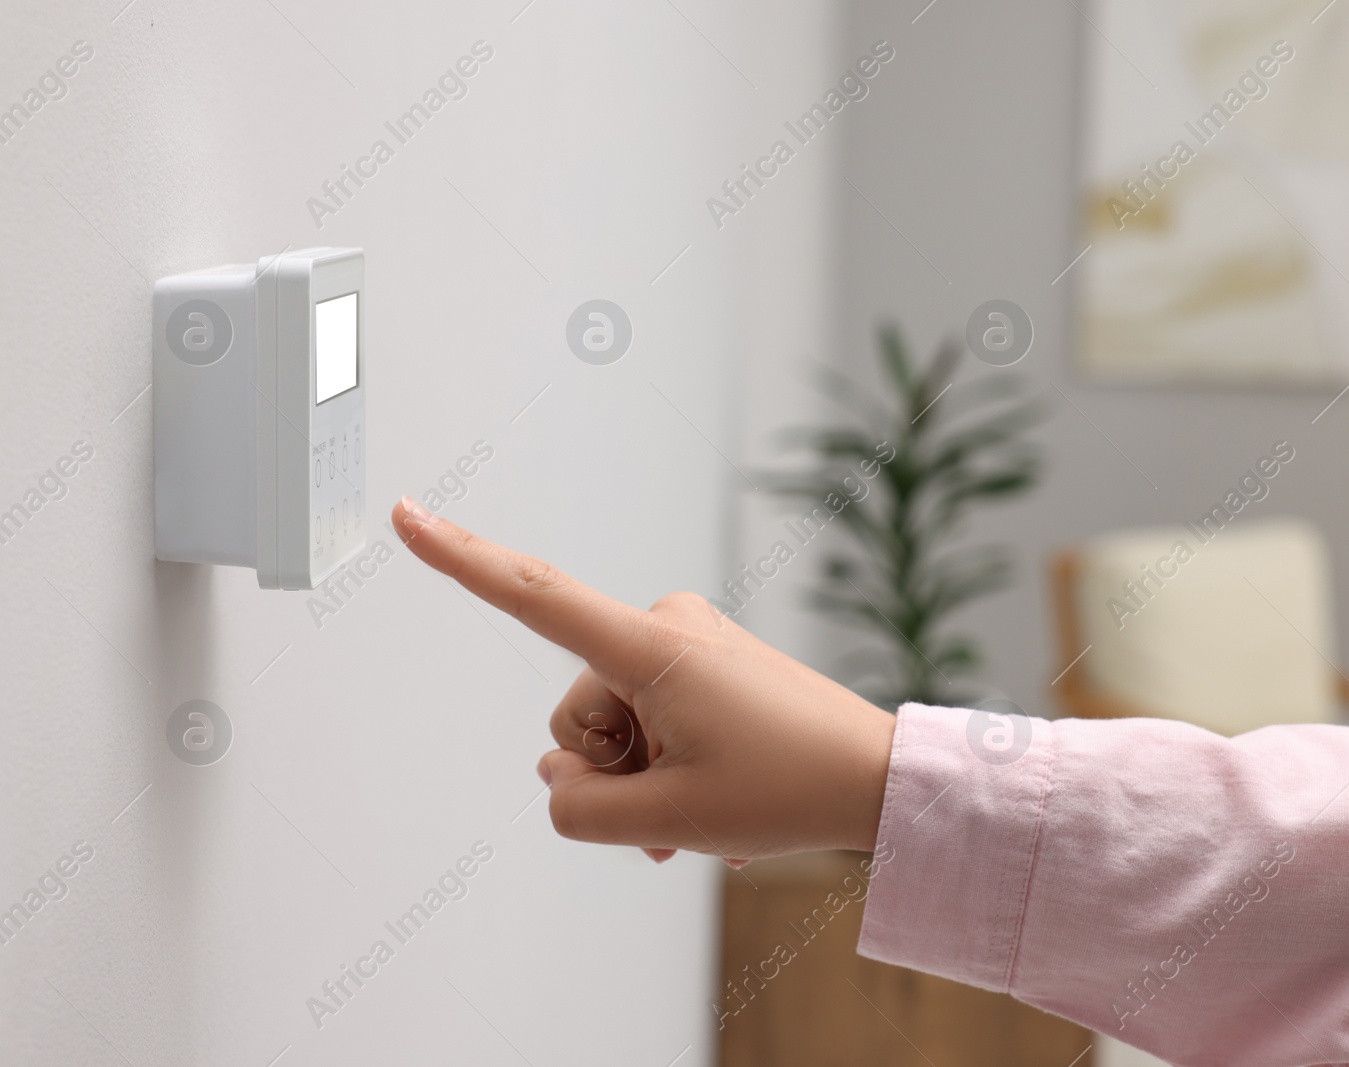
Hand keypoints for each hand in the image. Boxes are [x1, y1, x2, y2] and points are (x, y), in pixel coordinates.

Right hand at [392, 497, 896, 862]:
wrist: (877, 779)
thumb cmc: (788, 788)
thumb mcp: (665, 822)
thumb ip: (580, 806)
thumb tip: (560, 779)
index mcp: (650, 647)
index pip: (533, 596)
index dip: (460, 558)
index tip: (407, 513)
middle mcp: (664, 626)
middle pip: (576, 708)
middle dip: (608, 768)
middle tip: (675, 810)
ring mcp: (688, 642)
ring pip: (613, 722)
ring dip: (641, 778)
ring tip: (700, 814)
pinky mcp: (706, 661)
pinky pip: (650, 717)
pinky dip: (663, 768)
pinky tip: (703, 811)